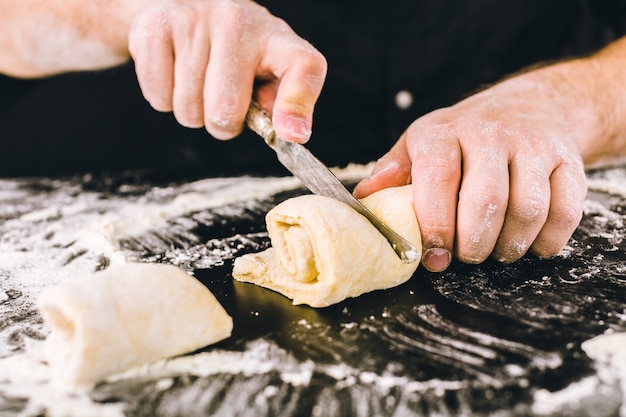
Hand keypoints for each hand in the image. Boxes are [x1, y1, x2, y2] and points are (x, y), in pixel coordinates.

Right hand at [128, 0, 326, 141]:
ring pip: (188, 110)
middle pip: (225, 112)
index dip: (296, 106)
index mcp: (277, 37)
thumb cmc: (236, 51)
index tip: (291, 135)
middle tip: (222, 103)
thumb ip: (282, 103)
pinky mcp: (155, 27)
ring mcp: (194, 20)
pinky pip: (159, 97)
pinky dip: (164, 99)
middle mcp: (238, 22)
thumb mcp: (269, 70)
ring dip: (192, 112)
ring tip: (198, 84)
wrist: (184, 4)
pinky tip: (175, 74)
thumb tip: (290, 133)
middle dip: (221, 124)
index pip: (303, 67)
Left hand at [354, 69, 589, 271]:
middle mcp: (490, 134)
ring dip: (509, 246)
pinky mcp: (569, 161)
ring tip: (495, 252)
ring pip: (528, 209)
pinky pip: (565, 212)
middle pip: (486, 200)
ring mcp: (534, 145)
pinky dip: (547, 241)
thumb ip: (393, 172)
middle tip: (466, 257)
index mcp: (444, 132)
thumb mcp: (420, 143)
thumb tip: (363, 200)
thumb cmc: (464, 135)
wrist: (528, 106)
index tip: (433, 256)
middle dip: (473, 244)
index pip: (438, 178)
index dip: (435, 225)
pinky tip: (528, 244)